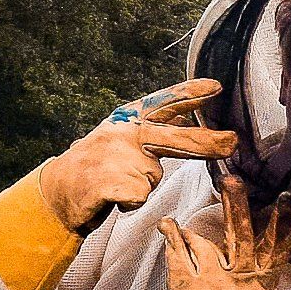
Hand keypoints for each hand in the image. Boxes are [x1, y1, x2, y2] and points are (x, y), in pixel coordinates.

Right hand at [39, 79, 238, 233]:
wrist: (57, 190)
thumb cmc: (99, 164)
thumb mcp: (125, 137)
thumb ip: (158, 131)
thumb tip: (194, 123)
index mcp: (129, 117)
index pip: (165, 103)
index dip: (190, 93)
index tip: (216, 87)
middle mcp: (125, 132)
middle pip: (175, 138)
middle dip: (206, 142)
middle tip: (233, 142)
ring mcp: (116, 156)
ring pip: (153, 177)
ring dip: (141, 185)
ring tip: (116, 182)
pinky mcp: (108, 182)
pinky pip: (138, 197)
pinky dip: (128, 202)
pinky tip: (110, 197)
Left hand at [161, 176, 290, 289]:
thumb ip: (264, 288)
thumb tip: (270, 263)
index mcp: (262, 288)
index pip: (278, 251)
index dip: (284, 225)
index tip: (286, 200)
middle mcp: (240, 284)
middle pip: (243, 239)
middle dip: (237, 208)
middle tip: (231, 181)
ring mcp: (213, 286)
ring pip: (207, 245)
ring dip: (195, 229)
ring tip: (184, 222)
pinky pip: (179, 258)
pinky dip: (173, 240)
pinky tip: (168, 226)